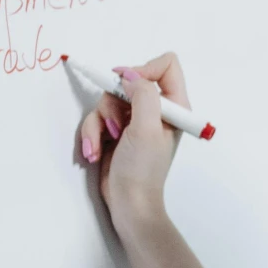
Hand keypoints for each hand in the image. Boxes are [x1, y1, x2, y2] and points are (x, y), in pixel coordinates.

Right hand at [80, 51, 190, 232]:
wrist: (129, 202)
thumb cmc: (143, 170)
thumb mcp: (147, 129)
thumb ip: (142, 95)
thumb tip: (130, 74)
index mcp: (175, 106)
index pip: (166, 65)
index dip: (144, 69)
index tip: (128, 87)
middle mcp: (156, 109)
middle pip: (128, 80)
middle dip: (114, 103)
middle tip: (117, 128)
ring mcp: (134, 119)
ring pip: (108, 99)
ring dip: (100, 123)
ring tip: (105, 144)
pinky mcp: (116, 130)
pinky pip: (97, 117)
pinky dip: (92, 134)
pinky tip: (95, 152)